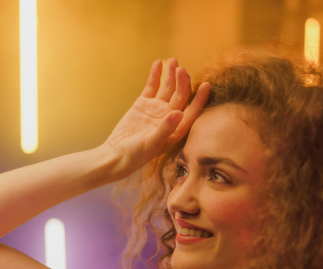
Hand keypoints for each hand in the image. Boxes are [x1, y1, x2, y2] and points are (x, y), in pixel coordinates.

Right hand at [104, 58, 209, 175]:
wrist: (116, 155)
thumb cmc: (136, 155)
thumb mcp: (152, 143)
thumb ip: (166, 128)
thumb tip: (179, 113)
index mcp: (177, 129)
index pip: (193, 111)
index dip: (200, 99)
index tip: (206, 85)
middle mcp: (170, 117)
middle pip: (181, 95)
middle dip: (182, 81)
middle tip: (180, 69)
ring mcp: (157, 109)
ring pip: (168, 88)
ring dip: (171, 75)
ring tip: (173, 60)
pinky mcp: (143, 104)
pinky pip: (152, 87)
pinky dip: (155, 76)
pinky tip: (158, 63)